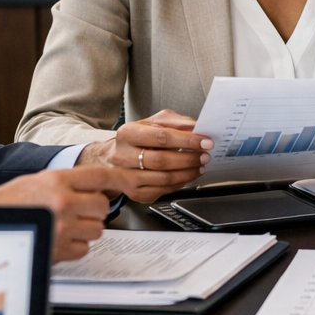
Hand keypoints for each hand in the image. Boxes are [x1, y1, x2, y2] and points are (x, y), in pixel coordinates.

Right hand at [0, 166, 134, 262]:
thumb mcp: (34, 182)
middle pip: (102, 206)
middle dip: (94, 211)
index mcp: (56, 180)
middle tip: (77, 212)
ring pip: (97, 229)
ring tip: (62, 226)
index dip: (121, 178)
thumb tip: (93, 187)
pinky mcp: (59, 249)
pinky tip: (56, 239)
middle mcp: (62, 201)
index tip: (132, 181)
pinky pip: (84, 249)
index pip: (100, 175)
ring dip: (85, 230)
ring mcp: (61, 226)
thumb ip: (64, 183)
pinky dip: (74, 247)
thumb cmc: (5, 204)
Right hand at [78, 109, 209, 199]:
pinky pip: (162, 190)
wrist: (110, 160)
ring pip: (163, 178)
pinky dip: (180, 184)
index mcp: (128, 133)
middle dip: (189, 159)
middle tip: (205, 156)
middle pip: (162, 160)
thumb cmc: (135, 140)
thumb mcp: (151, 123)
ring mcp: (127, 177)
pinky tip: (187, 176)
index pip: (161, 137)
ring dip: (187, 173)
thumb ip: (174, 122)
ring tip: (199, 166)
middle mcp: (123, 156)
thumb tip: (195, 127)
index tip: (204, 141)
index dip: (186, 140)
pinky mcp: (134, 193)